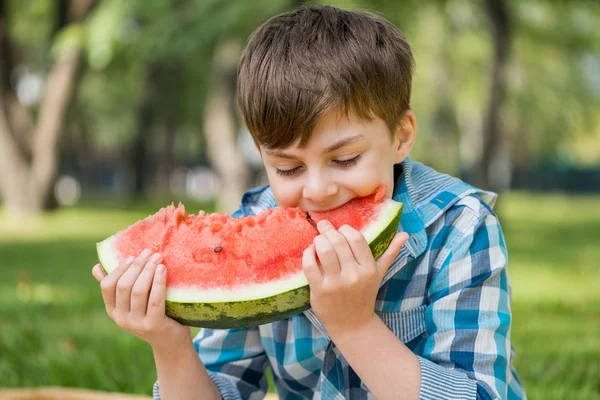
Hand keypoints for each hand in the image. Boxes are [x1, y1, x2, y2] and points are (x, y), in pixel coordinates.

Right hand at [92, 249, 190, 351]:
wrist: (170, 341)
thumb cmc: (152, 315)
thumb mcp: (133, 302)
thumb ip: (117, 286)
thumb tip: (96, 267)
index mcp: (113, 311)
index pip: (107, 286)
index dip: (119, 268)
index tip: (132, 256)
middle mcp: (121, 319)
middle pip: (124, 286)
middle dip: (137, 266)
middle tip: (149, 252)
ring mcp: (136, 324)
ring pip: (138, 291)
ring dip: (148, 270)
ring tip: (158, 258)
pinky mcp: (153, 325)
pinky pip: (154, 300)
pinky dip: (158, 282)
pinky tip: (163, 270)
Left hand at [302, 220, 408, 338]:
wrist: (352, 324)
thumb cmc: (365, 295)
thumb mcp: (379, 274)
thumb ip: (390, 253)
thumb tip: (405, 234)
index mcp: (369, 269)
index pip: (356, 238)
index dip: (346, 229)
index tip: (340, 230)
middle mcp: (354, 275)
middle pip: (338, 241)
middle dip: (328, 230)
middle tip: (323, 227)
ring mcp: (336, 283)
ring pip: (324, 250)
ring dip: (318, 240)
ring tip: (318, 240)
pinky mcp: (320, 290)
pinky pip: (310, 265)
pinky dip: (308, 254)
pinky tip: (310, 252)